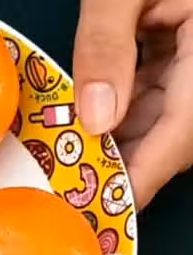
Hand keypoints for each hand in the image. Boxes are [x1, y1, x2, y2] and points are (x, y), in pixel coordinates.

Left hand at [74, 0, 192, 209]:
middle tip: (73, 187)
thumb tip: (93, 118)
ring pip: (169, 116)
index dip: (144, 176)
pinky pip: (162, 91)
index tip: (106, 210)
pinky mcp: (187, 47)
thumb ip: (107, 44)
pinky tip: (92, 114)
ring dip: (121, 136)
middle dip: (127, 162)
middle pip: (178, 132)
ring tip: (73, 156)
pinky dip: (126, 106)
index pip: (184, 131)